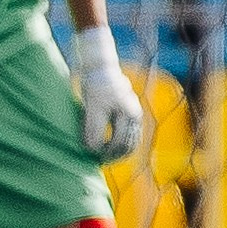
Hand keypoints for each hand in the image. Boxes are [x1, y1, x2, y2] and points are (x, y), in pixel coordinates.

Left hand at [71, 26, 142, 161]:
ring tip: (105, 157)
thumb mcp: (91, 108)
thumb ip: (93, 129)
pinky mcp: (128, 110)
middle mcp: (135, 115)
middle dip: (115, 155)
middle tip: (100, 162)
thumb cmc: (95, 86)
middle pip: (128, 143)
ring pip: (130, 139)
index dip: (107, 154)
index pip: (120, 143)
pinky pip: (129, 132)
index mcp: (129, 115)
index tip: (95, 159)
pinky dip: (121, 141)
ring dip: (119, 150)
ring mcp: (133, 112)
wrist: (100, 65)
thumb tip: (92, 149)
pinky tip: (110, 146)